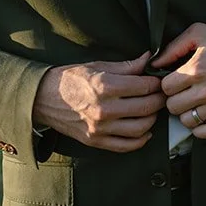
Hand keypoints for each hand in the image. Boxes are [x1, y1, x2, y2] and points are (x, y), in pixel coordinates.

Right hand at [33, 49, 166, 152]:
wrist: (43, 98)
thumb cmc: (69, 79)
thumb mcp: (97, 66)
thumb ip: (125, 66)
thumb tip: (147, 60)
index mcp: (104, 86)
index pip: (144, 87)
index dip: (156, 83)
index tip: (159, 81)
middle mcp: (104, 108)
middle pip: (146, 108)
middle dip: (159, 100)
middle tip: (161, 95)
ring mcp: (100, 127)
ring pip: (140, 128)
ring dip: (152, 119)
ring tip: (152, 111)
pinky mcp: (95, 141)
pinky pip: (126, 145)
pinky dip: (141, 140)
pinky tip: (145, 131)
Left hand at [151, 23, 205, 139]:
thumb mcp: (199, 33)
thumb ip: (173, 47)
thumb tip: (154, 63)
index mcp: (196, 70)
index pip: (165, 88)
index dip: (167, 83)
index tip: (174, 80)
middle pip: (173, 106)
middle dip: (174, 98)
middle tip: (182, 91)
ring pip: (187, 121)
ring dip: (186, 112)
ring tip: (192, 101)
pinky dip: (199, 128)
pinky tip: (200, 116)